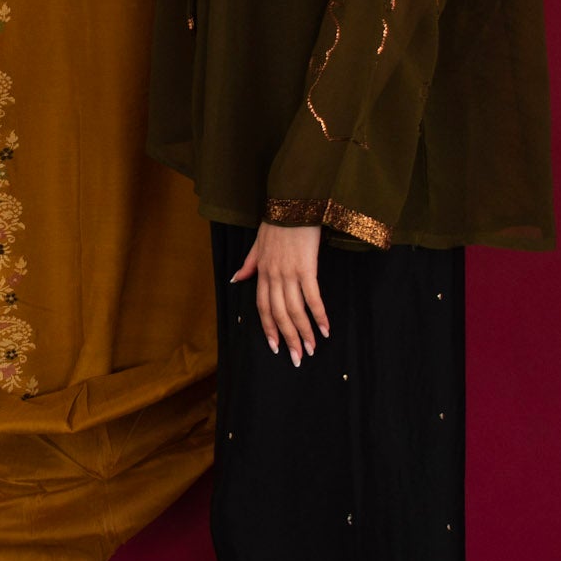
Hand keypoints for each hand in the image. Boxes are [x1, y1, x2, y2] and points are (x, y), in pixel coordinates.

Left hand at [230, 223, 328, 365]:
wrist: (294, 202)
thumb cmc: (277, 222)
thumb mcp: (257, 243)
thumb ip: (248, 264)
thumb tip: (235, 279)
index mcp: (262, 272)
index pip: (262, 307)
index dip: (269, 328)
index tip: (275, 347)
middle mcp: (273, 276)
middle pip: (278, 314)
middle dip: (288, 339)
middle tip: (297, 358)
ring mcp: (289, 272)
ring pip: (294, 310)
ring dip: (303, 332)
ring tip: (311, 349)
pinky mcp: (306, 267)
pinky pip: (312, 297)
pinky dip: (318, 315)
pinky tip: (325, 329)